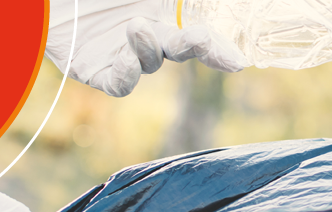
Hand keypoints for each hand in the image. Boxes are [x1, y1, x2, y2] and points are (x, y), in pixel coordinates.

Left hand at [47, 0, 247, 96]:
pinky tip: (127, 50)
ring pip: (151, 64)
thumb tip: (206, 3)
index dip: (219, 47)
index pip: (198, 31)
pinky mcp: (94, 70)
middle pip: (182, 49)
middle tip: (206, 42)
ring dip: (150, 48)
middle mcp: (144, 31)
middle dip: (202, 49)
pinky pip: (121, 83)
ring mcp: (120, 52)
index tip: (237, 61)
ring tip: (136, 27)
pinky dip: (129, 70)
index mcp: (158, 8)